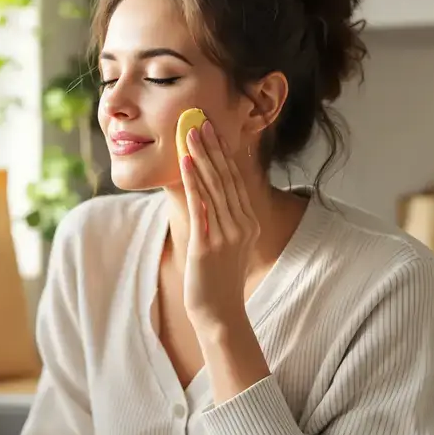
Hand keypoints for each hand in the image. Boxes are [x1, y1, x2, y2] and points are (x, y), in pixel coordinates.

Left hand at [178, 120, 260, 334]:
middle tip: (200, 120)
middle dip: (212, 147)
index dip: (223, 152)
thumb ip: (219, 218)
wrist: (220, 314)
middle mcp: (242, 224)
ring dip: (201, 157)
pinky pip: (201, 206)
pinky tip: (185, 162)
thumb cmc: (217, 280)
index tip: (213, 129)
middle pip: (226, 177)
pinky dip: (193, 181)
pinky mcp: (209, 245)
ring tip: (190, 133)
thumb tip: (205, 193)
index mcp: (248, 222)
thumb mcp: (224, 244)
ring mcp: (227, 234)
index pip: (235, 179)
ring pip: (213, 186)